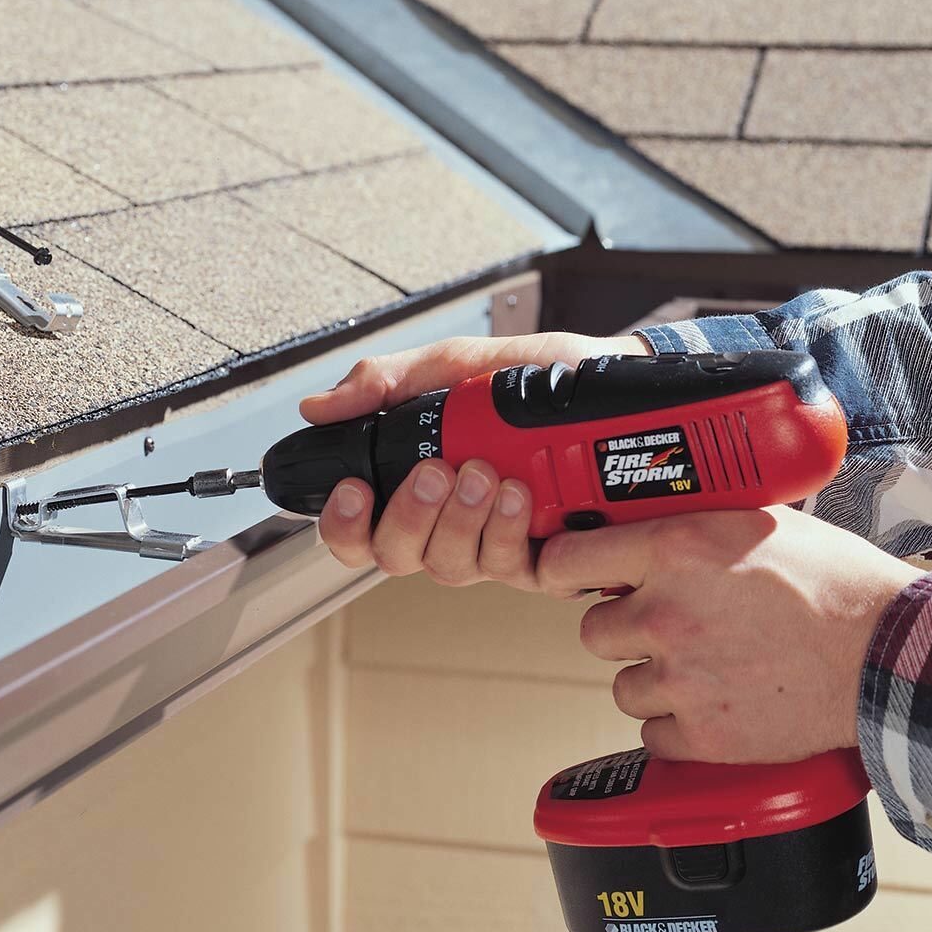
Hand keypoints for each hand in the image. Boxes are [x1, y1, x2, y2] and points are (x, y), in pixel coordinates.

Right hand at [301, 332, 649, 589]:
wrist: (611, 382)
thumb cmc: (536, 377)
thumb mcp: (455, 364)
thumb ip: (387, 383)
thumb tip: (320, 405)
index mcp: (418, 486)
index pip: (359, 531)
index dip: (343, 524)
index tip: (353, 489)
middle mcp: (449, 524)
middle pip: (396, 557)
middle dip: (408, 516)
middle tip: (436, 472)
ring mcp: (493, 545)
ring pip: (449, 567)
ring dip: (461, 521)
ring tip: (484, 472)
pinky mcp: (542, 559)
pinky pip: (507, 567)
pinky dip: (507, 531)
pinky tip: (518, 495)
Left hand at [536, 506, 919, 762]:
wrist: (888, 654)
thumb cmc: (835, 582)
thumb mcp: (754, 521)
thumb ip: (689, 528)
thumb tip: (647, 526)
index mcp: (674, 549)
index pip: (566, 559)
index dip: (560, 570)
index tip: (565, 578)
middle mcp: (665, 613)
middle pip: (592, 631)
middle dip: (623, 629)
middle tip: (665, 626)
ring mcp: (681, 677)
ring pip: (622, 686)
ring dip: (652, 679)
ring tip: (703, 667)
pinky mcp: (704, 734)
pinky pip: (654, 734)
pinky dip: (678, 726)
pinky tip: (716, 703)